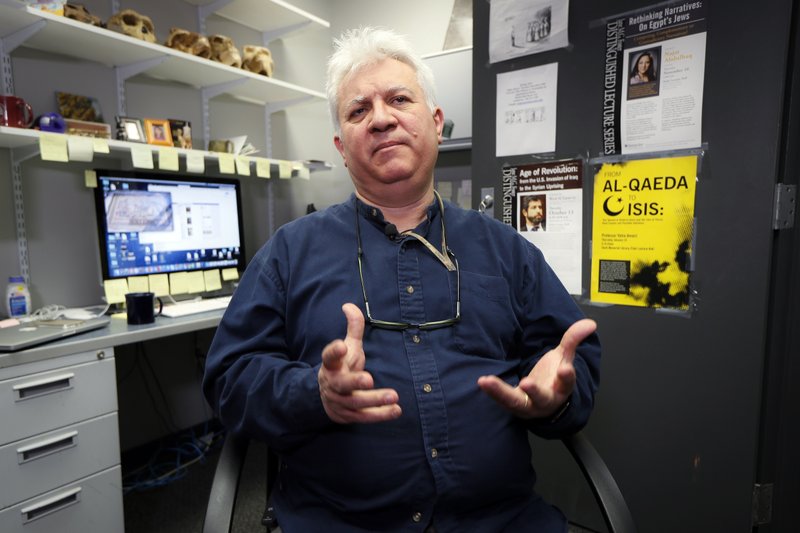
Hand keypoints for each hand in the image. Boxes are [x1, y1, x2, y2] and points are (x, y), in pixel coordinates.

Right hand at [318, 303, 401, 423]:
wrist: (327, 396)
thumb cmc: (343, 366)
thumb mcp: (348, 347)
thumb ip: (353, 328)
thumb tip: (349, 305)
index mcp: (331, 365)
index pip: (329, 357)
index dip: (334, 351)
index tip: (342, 345)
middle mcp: (333, 384)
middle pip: (341, 384)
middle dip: (354, 382)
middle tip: (368, 379)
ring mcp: (339, 402)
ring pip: (355, 403)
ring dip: (374, 401)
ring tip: (394, 396)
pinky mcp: (347, 416)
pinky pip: (364, 417)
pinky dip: (380, 415)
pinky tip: (396, 410)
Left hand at [477, 319, 596, 418]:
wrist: (547, 402)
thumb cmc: (554, 378)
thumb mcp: (564, 358)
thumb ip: (573, 340)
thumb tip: (589, 324)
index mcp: (562, 388)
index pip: (567, 383)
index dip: (567, 376)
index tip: (565, 369)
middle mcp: (546, 400)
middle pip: (542, 398)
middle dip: (534, 391)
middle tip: (526, 382)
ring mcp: (529, 405)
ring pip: (516, 402)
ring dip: (501, 392)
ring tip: (487, 381)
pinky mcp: (514, 405)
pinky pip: (502, 400)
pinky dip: (492, 392)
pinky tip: (483, 382)